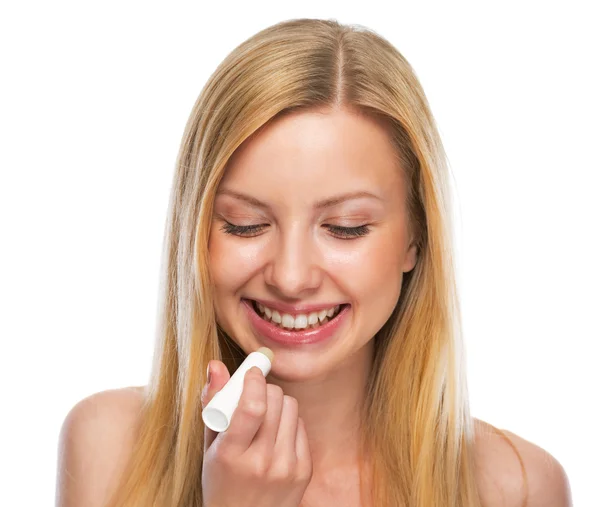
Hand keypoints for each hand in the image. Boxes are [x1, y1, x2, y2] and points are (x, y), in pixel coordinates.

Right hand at [201, 360, 312, 506]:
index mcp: (231, 455)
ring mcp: (286, 468)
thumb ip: (212, 404)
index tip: (252, 370)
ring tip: (265, 416)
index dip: (254, 381)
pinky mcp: (304, 470)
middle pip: (275, 401)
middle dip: (264, 389)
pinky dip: (289, 422)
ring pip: (291, 407)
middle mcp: (262, 462)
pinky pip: (301, 425)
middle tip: (254, 393)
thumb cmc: (221, 482)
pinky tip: (276, 435)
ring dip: (278, 403)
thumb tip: (216, 365)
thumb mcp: (209, 447)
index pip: (252, 407)